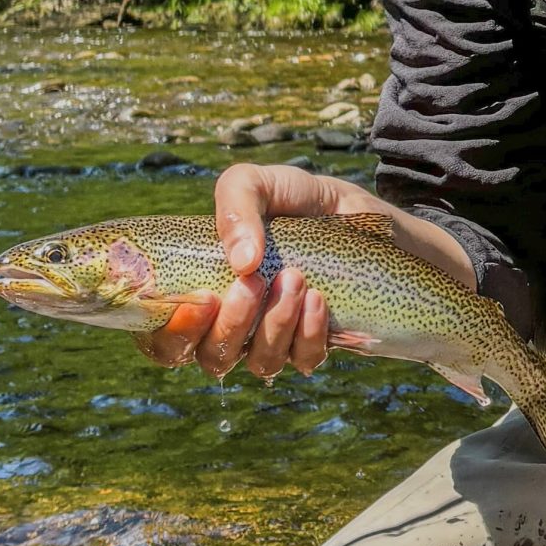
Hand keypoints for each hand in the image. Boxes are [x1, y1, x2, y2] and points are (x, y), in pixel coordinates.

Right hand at [133, 165, 468, 383]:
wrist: (386, 227)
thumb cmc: (314, 204)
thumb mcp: (272, 183)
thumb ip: (237, 199)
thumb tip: (237, 260)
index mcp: (204, 285)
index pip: (159, 333)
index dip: (166, 331)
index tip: (198, 299)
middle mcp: (233, 321)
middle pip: (203, 356)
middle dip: (227, 327)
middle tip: (252, 284)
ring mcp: (273, 339)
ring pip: (254, 362)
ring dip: (272, 326)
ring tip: (297, 280)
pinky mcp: (315, 348)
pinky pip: (301, 362)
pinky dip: (308, 334)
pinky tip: (320, 300)